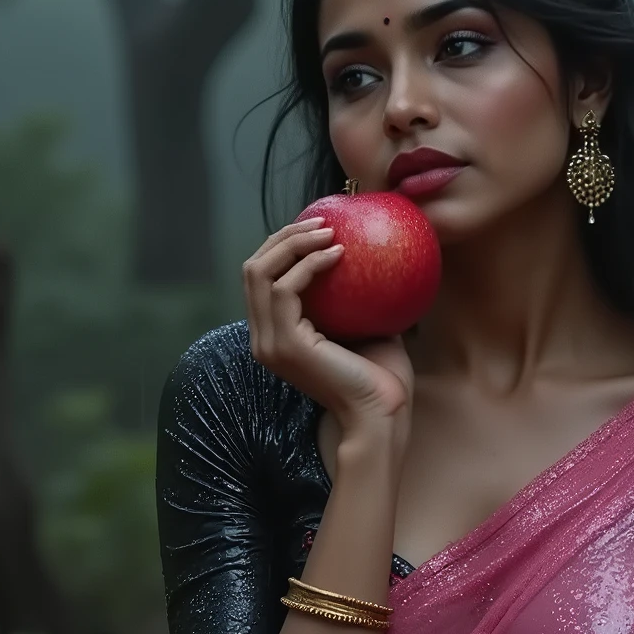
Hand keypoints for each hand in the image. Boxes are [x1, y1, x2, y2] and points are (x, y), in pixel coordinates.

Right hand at [241, 217, 414, 429]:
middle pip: (252, 269)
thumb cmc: (381, 376)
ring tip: (329, 230)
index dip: (281, 246)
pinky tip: (339, 253)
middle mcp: (263, 339)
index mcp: (275, 336)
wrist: (382, 413)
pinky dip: (309, 264)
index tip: (317, 226)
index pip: (261, 279)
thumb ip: (352, 295)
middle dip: (282, 237)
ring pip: (260, 272)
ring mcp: (270, 343)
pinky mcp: (285, 343)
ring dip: (294, 243)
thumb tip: (367, 252)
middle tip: (321, 220)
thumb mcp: (362, 324)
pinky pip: (286, 288)